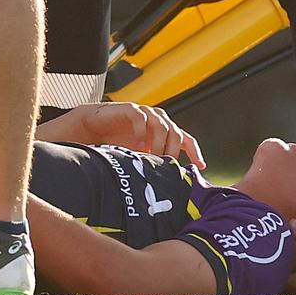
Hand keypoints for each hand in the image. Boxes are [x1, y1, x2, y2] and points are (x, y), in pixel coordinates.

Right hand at [80, 103, 205, 168]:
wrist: (95, 130)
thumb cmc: (119, 143)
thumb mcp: (140, 157)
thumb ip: (153, 164)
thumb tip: (167, 185)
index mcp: (166, 131)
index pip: (186, 140)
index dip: (195, 152)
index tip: (200, 166)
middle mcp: (159, 121)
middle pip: (176, 133)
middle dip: (172, 150)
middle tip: (165, 165)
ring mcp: (146, 113)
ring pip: (161, 125)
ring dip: (158, 143)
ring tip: (151, 156)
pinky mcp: (130, 109)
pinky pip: (140, 117)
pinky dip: (141, 130)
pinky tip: (137, 144)